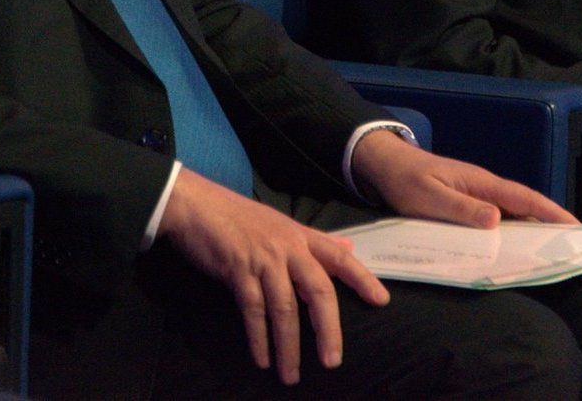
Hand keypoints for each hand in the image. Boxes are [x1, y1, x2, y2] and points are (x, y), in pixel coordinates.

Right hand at [158, 169, 388, 386]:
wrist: (199, 206)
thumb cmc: (242, 220)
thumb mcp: (283, 225)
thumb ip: (316, 241)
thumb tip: (349, 249)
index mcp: (302, 236)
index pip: (339, 257)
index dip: (362, 278)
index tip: (381, 301)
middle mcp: (288, 247)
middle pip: (318, 290)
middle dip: (327, 328)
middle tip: (332, 361)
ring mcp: (264, 259)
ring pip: (284, 308)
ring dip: (289, 346)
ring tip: (291, 375)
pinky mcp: (238, 270)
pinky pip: (253, 310)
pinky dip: (259, 338)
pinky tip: (263, 359)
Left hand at [351, 131, 578, 228]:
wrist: (388, 166)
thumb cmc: (408, 180)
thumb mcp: (430, 197)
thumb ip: (461, 208)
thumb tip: (496, 220)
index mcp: (480, 183)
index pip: (523, 197)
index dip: (549, 211)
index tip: (573, 224)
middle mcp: (484, 188)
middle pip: (524, 205)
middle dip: (550, 221)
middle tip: (573, 243)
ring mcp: (477, 195)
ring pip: (512, 213)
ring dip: (532, 228)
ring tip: (552, 251)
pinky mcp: (468, 204)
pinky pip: (497, 219)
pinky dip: (512, 231)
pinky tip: (515, 248)